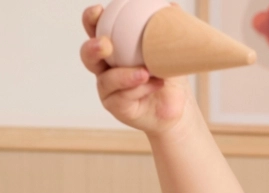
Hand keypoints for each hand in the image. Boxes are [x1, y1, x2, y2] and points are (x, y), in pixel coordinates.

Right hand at [79, 5, 189, 135]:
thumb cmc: (170, 75)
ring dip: (124, 75)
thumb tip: (172, 6)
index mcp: (114, 47)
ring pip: (107, 80)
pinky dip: (139, 89)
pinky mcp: (116, 107)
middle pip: (88, 55)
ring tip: (144, 72)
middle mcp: (106, 67)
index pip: (96, 30)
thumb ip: (167, 29)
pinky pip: (122, 97)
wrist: (180, 106)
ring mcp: (109, 88)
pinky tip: (155, 84)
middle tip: (105, 44)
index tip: (99, 11)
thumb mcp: (171, 50)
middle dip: (93, 48)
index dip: (91, 20)